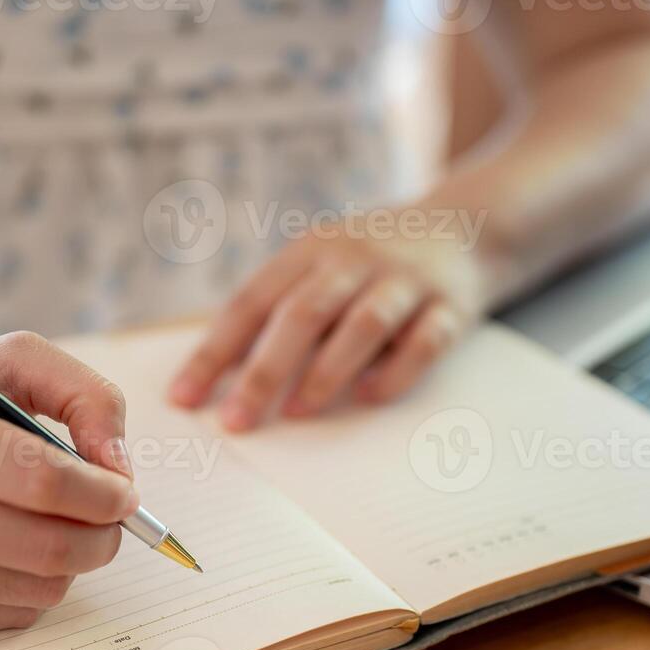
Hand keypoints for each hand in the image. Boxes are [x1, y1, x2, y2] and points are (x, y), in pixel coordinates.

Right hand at [0, 332, 137, 631]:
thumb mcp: (7, 362)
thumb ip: (84, 395)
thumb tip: (120, 472)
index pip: (40, 479)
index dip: (103, 492)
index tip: (126, 490)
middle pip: (46, 546)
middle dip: (103, 535)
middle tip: (113, 516)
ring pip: (38, 588)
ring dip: (71, 560)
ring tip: (56, 522)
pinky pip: (11, 614)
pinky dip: (33, 585)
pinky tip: (10, 546)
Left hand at [168, 217, 484, 430]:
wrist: (464, 227)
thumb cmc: (371, 264)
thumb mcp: (320, 265)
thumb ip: (278, 312)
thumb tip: (220, 377)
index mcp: (310, 251)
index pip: (252, 303)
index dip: (215, 352)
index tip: (185, 399)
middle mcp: (355, 259)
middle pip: (302, 314)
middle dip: (264, 372)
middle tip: (237, 423)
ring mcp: (406, 280)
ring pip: (363, 324)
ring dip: (327, 371)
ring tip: (297, 413)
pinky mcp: (451, 306)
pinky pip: (423, 342)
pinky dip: (394, 372)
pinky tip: (367, 398)